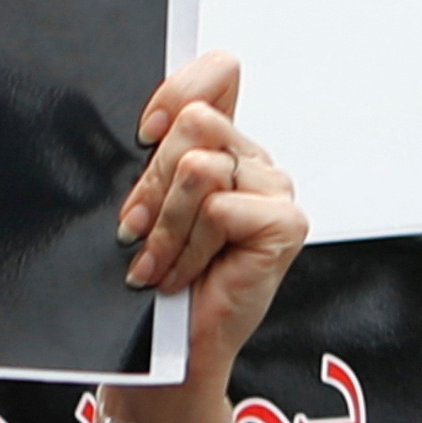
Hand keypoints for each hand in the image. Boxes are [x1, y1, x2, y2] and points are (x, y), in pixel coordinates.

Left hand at [118, 56, 304, 401]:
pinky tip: (183, 275)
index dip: (176, 91)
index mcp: (223, 144)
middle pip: (195, 121)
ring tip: (156, 262)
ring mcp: (275, 189)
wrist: (171, 352)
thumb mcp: (146, 204)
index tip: (144, 135)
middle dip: (152, 182)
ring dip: (165, 225)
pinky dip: (189, 248)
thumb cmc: (155, 280)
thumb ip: (153, 155)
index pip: (218, 70)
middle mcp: (253, 160)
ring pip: (199, 167)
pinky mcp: (285, 222)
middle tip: (136, 229)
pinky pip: (218, 209)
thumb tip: (145, 123)